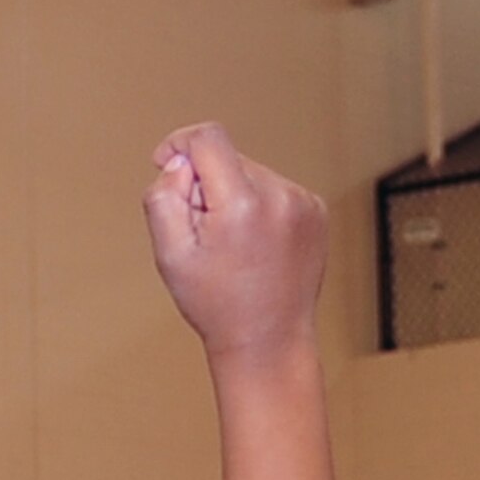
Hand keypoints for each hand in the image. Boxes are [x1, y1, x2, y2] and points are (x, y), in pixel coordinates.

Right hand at [143, 122, 326, 360]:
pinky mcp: (316, 211)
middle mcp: (279, 196)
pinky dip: (259, 208)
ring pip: (251, 174)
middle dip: (208, 186)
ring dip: (235, 198)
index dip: (179, 144)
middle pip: (228, 158)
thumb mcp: (170, 254)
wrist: (268, 341)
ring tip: (235, 248)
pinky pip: (275, 190)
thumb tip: (180, 162)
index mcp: (242, 203)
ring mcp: (303, 203)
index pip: (207, 138)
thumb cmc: (216, 305)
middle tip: (206, 237)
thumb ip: (163, 197)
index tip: (166, 163)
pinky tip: (257, 247)